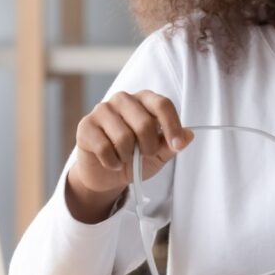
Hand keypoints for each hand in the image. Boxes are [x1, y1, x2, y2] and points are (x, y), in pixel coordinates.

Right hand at [70, 90, 193, 195]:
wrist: (106, 175)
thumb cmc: (135, 158)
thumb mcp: (158, 154)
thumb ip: (172, 145)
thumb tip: (189, 135)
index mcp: (144, 100)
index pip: (162, 104)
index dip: (172, 125)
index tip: (178, 145)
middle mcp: (123, 99)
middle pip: (144, 122)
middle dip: (148, 147)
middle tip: (144, 155)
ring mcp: (102, 110)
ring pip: (123, 137)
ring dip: (128, 157)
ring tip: (125, 158)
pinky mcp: (85, 126)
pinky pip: (104, 148)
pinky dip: (112, 162)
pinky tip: (111, 161)